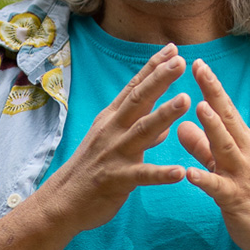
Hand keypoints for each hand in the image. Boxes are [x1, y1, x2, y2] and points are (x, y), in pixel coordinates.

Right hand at [35, 43, 191, 232]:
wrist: (63, 200)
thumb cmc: (91, 169)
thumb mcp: (113, 143)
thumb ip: (139, 131)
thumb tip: (165, 124)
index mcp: (112, 119)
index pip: (134, 88)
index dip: (153, 67)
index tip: (172, 49)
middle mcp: (112, 131)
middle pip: (138, 100)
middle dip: (160, 80)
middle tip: (180, 62)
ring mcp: (114, 154)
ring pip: (142, 131)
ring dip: (164, 115)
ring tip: (186, 100)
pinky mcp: (116, 179)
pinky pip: (142, 176)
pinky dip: (161, 174)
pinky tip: (180, 172)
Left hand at [177, 59, 249, 249]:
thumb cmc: (247, 195)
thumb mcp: (222, 165)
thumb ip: (201, 146)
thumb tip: (181, 125)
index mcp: (240, 142)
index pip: (223, 108)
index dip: (210, 85)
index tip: (196, 61)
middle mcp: (243, 153)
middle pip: (227, 118)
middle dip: (213, 92)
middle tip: (198, 67)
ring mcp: (241, 175)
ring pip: (225, 147)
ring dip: (213, 128)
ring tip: (198, 109)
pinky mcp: (235, 199)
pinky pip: (218, 188)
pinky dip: (204, 179)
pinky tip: (189, 173)